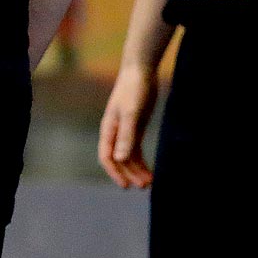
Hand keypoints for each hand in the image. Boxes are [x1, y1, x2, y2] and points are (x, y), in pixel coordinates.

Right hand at [99, 64, 157, 189]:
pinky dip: (142, 160)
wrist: (140, 71)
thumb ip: (126, 136)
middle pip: (119, 160)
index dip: (115, 172)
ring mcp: (126, 130)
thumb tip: (121, 159)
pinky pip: (136, 149)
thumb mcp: (131, 114)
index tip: (125, 186)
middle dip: (130, 174)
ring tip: (150, 182)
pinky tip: (150, 170)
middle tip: (143, 186)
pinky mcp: (136, 127)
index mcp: (109, 130)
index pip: (107, 157)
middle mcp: (115, 133)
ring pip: (129, 156)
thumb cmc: (133, 90)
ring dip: (137, 170)